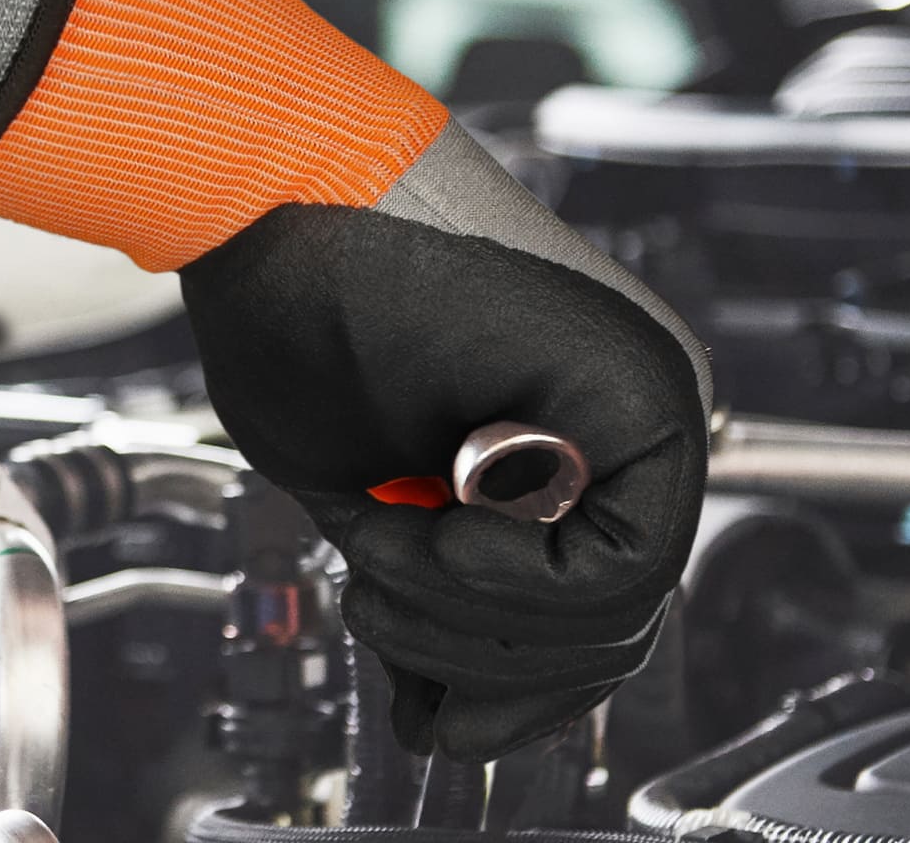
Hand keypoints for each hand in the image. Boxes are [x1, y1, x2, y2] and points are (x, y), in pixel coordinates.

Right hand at [180, 190, 709, 760]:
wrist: (264, 191)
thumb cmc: (293, 308)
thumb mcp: (366, 498)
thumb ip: (427, 595)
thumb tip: (442, 716)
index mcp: (578, 433)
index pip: (591, 619)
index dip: (505, 686)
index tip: (425, 704)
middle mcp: (630, 413)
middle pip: (613, 634)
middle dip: (476, 661)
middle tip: (373, 599)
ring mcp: (645, 396)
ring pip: (618, 616)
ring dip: (471, 616)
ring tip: (378, 544)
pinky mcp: (637, 391)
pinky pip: (618, 565)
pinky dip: (505, 577)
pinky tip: (431, 525)